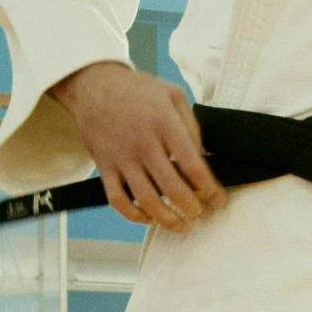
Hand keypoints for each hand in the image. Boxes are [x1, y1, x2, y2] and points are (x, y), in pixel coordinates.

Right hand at [50, 60, 226, 233]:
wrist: (94, 85)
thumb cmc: (137, 90)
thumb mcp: (173, 94)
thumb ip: (191, 126)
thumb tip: (203, 158)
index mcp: (164, 124)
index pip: (192, 165)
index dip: (208, 188)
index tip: (218, 200)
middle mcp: (143, 143)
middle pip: (172, 187)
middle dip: (191, 208)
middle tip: (200, 214)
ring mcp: (122, 157)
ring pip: (146, 199)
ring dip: (166, 218)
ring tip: (180, 225)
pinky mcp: (104, 166)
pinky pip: (117, 199)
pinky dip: (133, 215)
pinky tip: (147, 217)